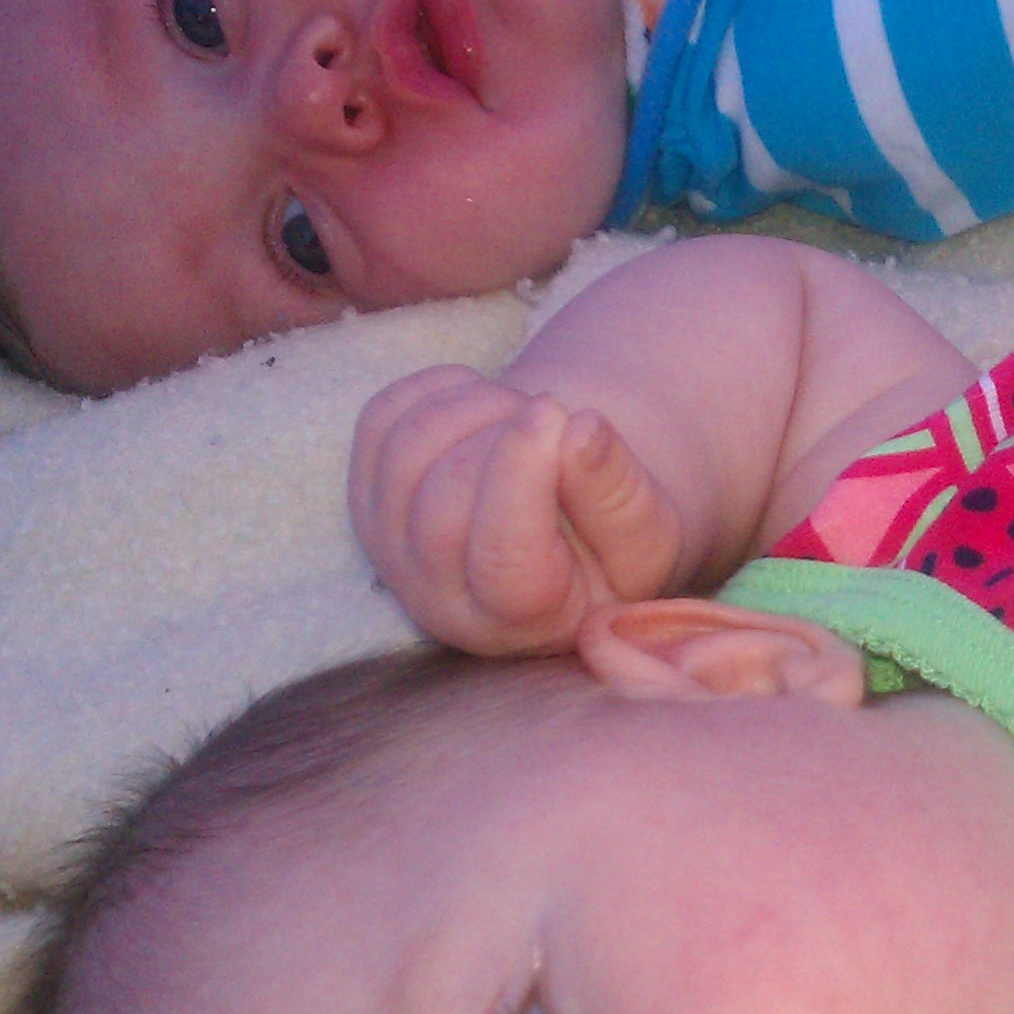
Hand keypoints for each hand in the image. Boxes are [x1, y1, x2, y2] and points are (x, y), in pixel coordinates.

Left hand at [349, 363, 684, 653]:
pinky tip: (488, 405)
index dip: (521, 479)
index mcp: (519, 622)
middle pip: (442, 508)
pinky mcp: (365, 494)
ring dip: (473, 406)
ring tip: (525, 412)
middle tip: (551, 416)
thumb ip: (621, 496)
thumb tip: (582, 430)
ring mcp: (390, 547)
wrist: (560, 526)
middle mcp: (439, 598)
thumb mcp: (648, 537)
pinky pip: (382, 419)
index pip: (501, 559)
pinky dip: (439, 391)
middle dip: (500, 437)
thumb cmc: (609, 544)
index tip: (554, 415)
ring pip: (404, 456)